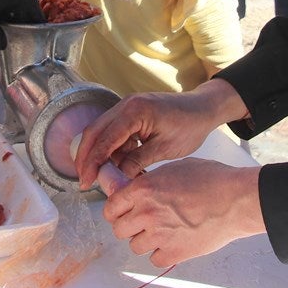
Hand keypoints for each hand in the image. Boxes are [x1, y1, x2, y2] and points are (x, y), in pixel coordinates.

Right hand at [74, 78, 247, 187]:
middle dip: (86, 158)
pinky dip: (112, 150)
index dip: (92, 163)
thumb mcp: (164, 148)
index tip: (86, 182)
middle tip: (85, 181)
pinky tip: (118, 166)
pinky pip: (114, 132)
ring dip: (100, 155)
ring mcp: (126, 107)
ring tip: (105, 177)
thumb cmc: (189, 126)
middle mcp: (125, 105)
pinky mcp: (130, 113)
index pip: (104, 139)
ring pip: (102, 133)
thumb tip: (117, 179)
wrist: (202, 109)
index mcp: (134, 111)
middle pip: (94, 132)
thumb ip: (137, 161)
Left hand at [103, 159, 263, 266]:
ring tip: (162, 232)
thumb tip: (134, 190)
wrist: (236, 200)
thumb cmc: (212, 180)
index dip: (116, 211)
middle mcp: (146, 212)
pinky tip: (173, 243)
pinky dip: (162, 254)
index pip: (111, 207)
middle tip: (142, 224)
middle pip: (119, 229)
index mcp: (143, 189)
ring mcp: (159, 235)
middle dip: (129, 226)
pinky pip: (155, 260)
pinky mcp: (174, 253)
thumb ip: (150, 181)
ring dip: (145, 241)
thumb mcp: (175, 169)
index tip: (122, 213)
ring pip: (135, 246)